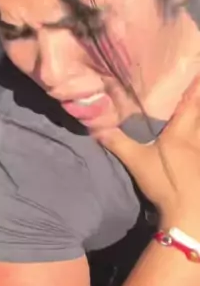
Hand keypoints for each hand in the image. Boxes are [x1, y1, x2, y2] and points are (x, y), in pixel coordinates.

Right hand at [95, 75, 199, 236]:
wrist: (190, 218)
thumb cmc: (166, 185)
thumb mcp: (138, 163)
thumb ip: (118, 142)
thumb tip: (96, 126)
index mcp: (181, 133)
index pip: (191, 103)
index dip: (195, 85)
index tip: (197, 67)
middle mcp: (197, 140)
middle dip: (198, 99)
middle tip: (193, 82)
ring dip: (197, 119)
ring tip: (191, 110)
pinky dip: (197, 138)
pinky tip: (192, 146)